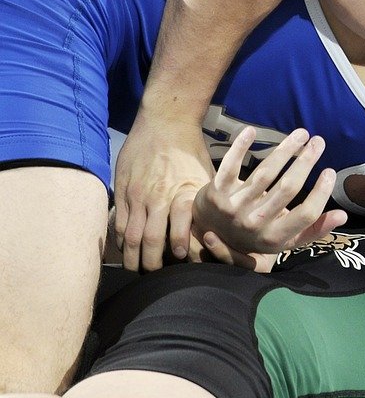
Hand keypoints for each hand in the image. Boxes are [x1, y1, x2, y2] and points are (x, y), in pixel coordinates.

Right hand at [113, 114, 214, 271]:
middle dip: (151, 262)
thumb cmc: (191, 150)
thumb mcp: (206, 176)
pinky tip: (123, 248)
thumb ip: (205, 201)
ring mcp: (137, 194)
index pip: (180, 231)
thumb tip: (214, 226)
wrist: (165, 121)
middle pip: (150, 240)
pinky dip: (119, 239)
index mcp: (183, 194)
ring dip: (131, 256)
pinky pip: (118, 220)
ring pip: (129, 235)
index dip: (180, 250)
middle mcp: (159, 197)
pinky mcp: (122, 189)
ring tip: (136, 269)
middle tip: (154, 275)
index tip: (183, 262)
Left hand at [192, 126, 347, 255]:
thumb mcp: (285, 240)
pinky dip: (239, 147)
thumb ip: (314, 230)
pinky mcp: (216, 193)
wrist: (211, 233)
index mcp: (275, 237)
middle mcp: (254, 223)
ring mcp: (233, 208)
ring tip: (301, 134)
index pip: (306, 214)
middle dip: (306, 162)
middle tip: (318, 142)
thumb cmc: (256, 234)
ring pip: (264, 174)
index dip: (321, 192)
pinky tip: (252, 131)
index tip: (330, 171)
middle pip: (287, 189)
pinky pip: (229, 166)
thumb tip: (343, 215)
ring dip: (285, 150)